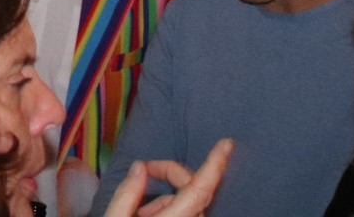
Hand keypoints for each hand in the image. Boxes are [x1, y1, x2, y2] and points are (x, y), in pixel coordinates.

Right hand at [101, 138, 232, 216]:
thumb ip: (127, 195)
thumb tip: (139, 168)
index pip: (200, 189)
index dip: (215, 165)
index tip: (226, 144)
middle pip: (192, 192)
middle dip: (171, 175)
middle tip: (145, 168)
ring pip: (186, 206)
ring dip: (164, 200)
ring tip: (137, 212)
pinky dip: (166, 212)